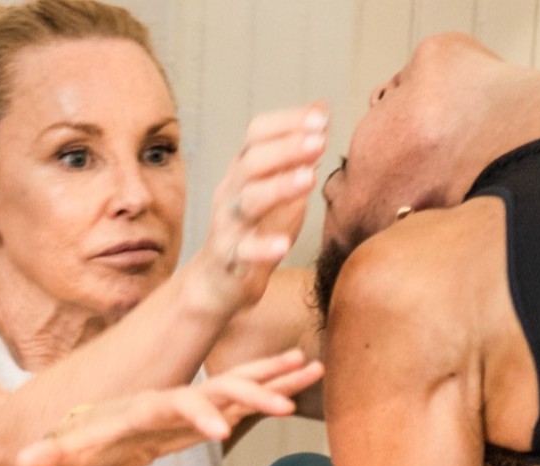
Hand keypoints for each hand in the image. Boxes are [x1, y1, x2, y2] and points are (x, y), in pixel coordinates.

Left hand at [14, 349, 322, 465]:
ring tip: (311, 365)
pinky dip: (278, 382)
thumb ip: (47, 455)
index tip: (219, 431)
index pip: (174, 407)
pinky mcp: (211, 407)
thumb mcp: (65, 449)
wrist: (100, 424)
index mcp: (148, 407)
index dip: (195, 415)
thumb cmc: (86, 438)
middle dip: (250, 394)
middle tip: (286, 405)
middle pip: (216, 389)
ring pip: (240, 383)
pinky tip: (308, 369)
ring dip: (274, 378)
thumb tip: (19, 461)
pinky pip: (249, 391)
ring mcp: (196, 400)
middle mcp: (176, 396)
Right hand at [192, 103, 329, 306]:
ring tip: (308, 178)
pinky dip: (262, 248)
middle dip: (286, 148)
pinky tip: (283, 245)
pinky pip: (243, 252)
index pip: (257, 134)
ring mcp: (228, 225)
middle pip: (252, 162)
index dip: (287, 123)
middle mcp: (232, 192)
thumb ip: (297, 152)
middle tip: (319, 141)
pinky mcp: (230, 260)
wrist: (218, 283)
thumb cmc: (255, 230)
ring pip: (248, 201)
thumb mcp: (277, 185)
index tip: (321, 118)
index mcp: (245, 170)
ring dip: (278, 187)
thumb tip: (321, 108)